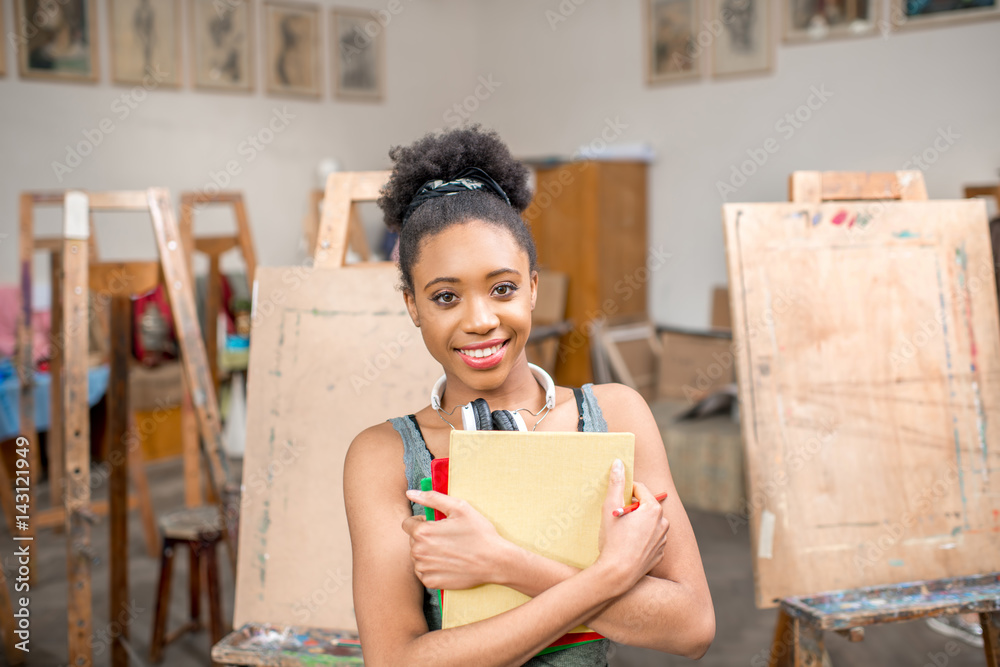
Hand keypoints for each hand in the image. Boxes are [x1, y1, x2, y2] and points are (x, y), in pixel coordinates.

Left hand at [402, 489, 513, 590]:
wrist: (494, 561)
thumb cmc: (479, 532)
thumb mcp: (459, 508)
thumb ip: (432, 498)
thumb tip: (410, 493)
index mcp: (423, 532)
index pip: (407, 524)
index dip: (422, 522)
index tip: (437, 525)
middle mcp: (419, 552)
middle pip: (413, 540)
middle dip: (426, 537)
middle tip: (447, 538)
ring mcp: (424, 569)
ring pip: (417, 556)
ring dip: (428, 552)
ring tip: (449, 551)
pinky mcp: (431, 582)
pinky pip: (423, 572)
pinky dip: (432, 567)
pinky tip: (448, 563)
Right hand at [593, 460, 668, 595]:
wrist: (618, 574)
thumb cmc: (613, 540)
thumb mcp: (610, 508)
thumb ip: (616, 483)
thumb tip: (618, 463)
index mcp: (654, 509)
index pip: (639, 489)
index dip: (624, 492)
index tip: (615, 502)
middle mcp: (663, 523)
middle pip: (645, 506)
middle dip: (631, 509)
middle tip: (616, 519)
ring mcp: (663, 540)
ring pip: (648, 523)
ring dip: (637, 524)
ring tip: (621, 535)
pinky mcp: (659, 554)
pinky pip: (650, 540)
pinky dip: (640, 539)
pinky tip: (628, 546)